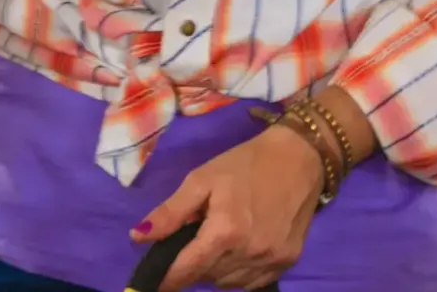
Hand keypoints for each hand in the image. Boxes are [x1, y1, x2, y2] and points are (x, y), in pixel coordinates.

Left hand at [131, 123, 327, 290]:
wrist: (299, 158)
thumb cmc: (244, 164)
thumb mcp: (201, 179)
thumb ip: (170, 212)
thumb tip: (138, 236)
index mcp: (225, 231)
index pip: (187, 270)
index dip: (167, 278)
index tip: (154, 281)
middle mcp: (249, 253)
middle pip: (207, 277)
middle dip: (191, 266)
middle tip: (189, 244)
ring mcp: (271, 261)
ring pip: (228, 283)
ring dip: (214, 271)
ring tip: (213, 245)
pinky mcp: (288, 263)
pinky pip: (252, 283)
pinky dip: (237, 275)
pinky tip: (234, 253)